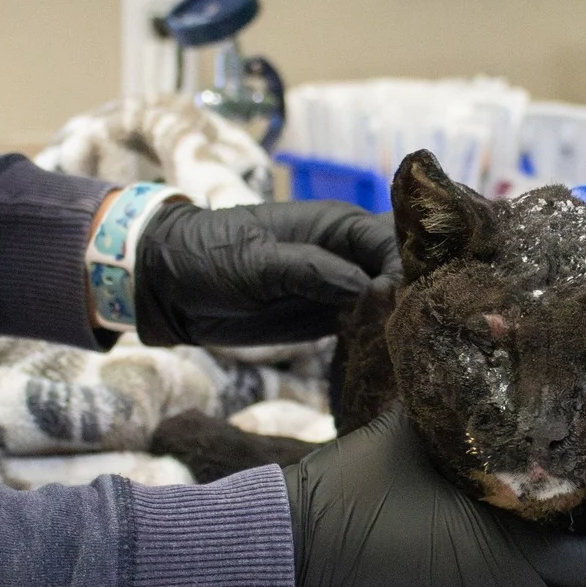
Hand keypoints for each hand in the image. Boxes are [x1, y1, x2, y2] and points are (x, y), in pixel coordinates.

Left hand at [135, 200, 399, 345]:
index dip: (405, 266)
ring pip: (391, 298)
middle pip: (402, 267)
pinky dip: (381, 339)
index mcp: (334, 224)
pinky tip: (389, 362)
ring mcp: (340, 286)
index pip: (391, 239)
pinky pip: (368, 324)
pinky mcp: (329, 316)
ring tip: (410, 351)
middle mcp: (346, 252)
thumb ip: (309, 270)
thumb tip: (367, 287)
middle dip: (416, 292)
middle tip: (416, 329)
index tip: (401, 301)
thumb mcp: (255, 262)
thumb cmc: (207, 258)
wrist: (169, 287)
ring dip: (402, 320)